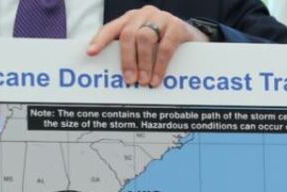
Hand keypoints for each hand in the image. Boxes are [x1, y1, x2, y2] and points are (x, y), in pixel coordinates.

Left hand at [87, 6, 207, 86]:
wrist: (195, 39)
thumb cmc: (165, 45)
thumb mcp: (146, 47)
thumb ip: (132, 53)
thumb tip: (121, 77)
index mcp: (130, 19)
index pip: (111, 28)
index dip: (100, 40)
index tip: (91, 53)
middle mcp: (143, 15)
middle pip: (128, 35)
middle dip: (127, 60)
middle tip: (129, 80)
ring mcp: (161, 18)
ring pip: (145, 39)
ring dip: (143, 63)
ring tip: (145, 81)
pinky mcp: (177, 26)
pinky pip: (166, 46)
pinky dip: (160, 64)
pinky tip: (157, 78)